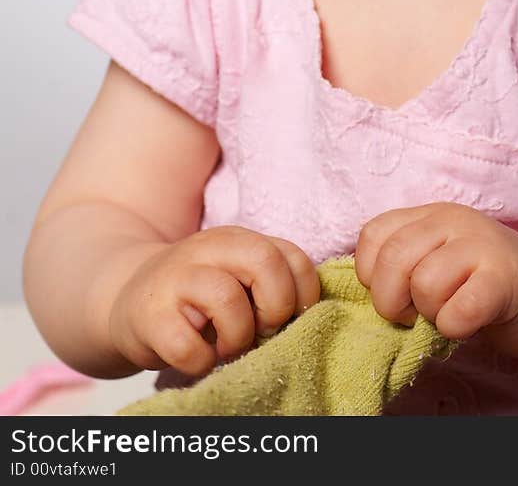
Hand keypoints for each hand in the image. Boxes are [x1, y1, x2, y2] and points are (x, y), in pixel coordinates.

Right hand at [107, 226, 320, 377]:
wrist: (126, 298)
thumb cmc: (197, 297)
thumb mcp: (236, 276)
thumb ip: (270, 282)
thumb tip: (306, 319)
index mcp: (238, 240)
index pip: (293, 255)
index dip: (303, 294)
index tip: (291, 318)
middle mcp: (208, 248)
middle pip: (265, 262)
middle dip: (276, 307)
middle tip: (261, 331)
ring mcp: (176, 279)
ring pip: (227, 299)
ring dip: (237, 338)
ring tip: (226, 347)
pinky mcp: (149, 316)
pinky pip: (189, 347)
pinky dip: (201, 363)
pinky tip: (197, 358)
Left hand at [354, 203, 517, 359]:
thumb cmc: (480, 284)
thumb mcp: (436, 260)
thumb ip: (403, 263)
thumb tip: (364, 290)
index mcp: (429, 215)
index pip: (373, 234)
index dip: (371, 274)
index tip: (394, 292)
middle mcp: (453, 221)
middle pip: (393, 258)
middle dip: (392, 300)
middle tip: (414, 314)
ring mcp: (481, 246)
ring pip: (424, 283)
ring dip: (429, 313)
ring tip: (447, 313)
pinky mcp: (505, 280)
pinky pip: (460, 309)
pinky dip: (455, 326)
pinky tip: (468, 323)